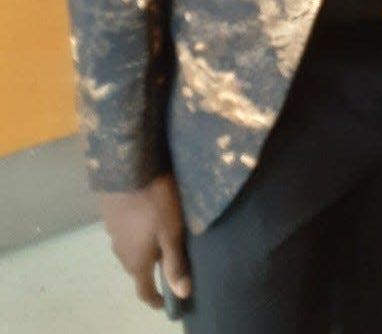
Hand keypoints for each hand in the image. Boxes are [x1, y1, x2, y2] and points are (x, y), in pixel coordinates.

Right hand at [98, 173, 190, 308]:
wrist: (125, 167)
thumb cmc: (153, 202)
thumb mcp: (171, 231)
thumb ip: (175, 262)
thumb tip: (182, 293)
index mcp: (136, 261)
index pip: (144, 290)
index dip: (155, 299)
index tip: (165, 303)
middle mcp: (120, 252)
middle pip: (137, 268)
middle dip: (152, 268)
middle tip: (170, 260)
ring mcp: (112, 232)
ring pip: (130, 247)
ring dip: (144, 246)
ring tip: (160, 235)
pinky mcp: (109, 214)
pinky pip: (125, 230)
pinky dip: (137, 230)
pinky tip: (147, 216)